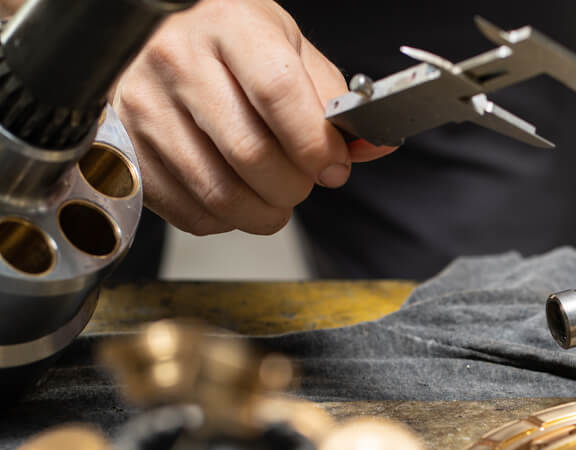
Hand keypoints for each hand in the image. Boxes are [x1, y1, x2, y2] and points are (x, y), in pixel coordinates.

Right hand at [113, 0, 393, 235]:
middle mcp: (178, 61)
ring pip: (219, 193)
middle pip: (251, 154)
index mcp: (229, 26)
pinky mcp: (128, 150)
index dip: (314, 144)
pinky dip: (225, 220)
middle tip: (303, 184)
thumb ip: (331, 99)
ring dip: (264, 213)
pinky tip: (235, 197)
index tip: (333, 167)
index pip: (278, 93)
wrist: (154, 37)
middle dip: (294, 187)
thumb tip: (371, 147)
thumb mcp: (286, 48)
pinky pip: (189, 212)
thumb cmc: (227, 42)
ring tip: (275, 199)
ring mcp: (145, 107)